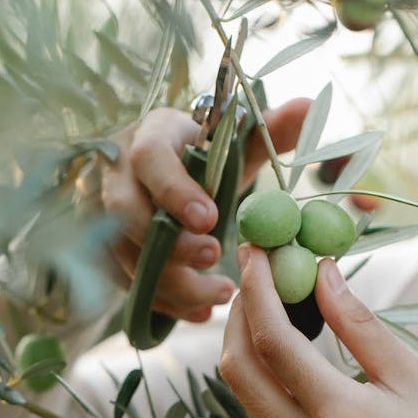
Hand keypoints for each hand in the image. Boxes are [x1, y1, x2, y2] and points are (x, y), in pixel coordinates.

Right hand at [101, 100, 309, 322]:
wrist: (167, 171)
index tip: (211, 219)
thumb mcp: (236, 141)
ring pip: (125, 256)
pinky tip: (201, 313)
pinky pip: (128, 283)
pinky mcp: (110, 251)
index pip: (149, 159)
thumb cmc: (204, 155)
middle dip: (169, 244)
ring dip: (171, 282)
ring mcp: (106, 216)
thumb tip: (311, 105)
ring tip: (220, 294)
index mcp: (150, 136)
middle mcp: (118, 175)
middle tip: (213, 257)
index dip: (175, 191)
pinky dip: (165, 303)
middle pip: (125, 214)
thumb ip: (272, 129)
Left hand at [220, 244, 417, 417]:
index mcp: (336, 415)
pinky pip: (261, 408)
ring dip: (244, 338)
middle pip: (238, 366)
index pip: (272, 341)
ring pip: (244, 389)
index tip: (256, 249)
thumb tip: (323, 274)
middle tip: (255, 269)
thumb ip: (360, 325)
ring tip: (268, 294)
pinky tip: (282, 339)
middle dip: (239, 311)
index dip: (257, 289)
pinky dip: (260, 367)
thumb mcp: (413, 381)